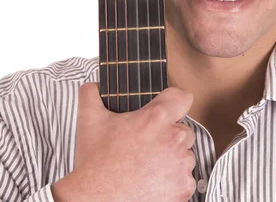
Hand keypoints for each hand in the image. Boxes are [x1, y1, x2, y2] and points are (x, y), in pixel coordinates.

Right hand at [51, 83, 195, 201]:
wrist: (94, 201)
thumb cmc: (95, 163)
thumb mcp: (89, 121)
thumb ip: (91, 94)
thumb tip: (92, 84)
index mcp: (156, 118)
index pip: (182, 96)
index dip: (173, 101)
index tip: (165, 109)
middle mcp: (173, 139)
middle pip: (184, 129)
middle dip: (169, 135)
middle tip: (148, 144)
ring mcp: (180, 166)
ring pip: (185, 155)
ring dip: (173, 158)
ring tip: (148, 165)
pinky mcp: (183, 190)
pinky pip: (185, 178)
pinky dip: (173, 181)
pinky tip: (152, 182)